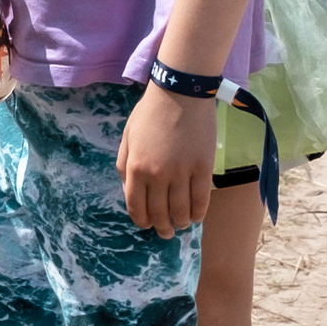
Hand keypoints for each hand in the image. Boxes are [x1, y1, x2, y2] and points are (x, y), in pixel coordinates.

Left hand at [118, 83, 215, 237]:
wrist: (180, 93)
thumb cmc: (150, 113)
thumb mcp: (127, 137)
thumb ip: (124, 165)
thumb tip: (128, 190)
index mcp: (135, 168)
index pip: (137, 207)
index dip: (142, 221)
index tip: (147, 225)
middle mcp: (157, 175)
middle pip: (160, 213)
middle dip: (162, 228)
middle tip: (166, 232)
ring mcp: (181, 173)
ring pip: (181, 211)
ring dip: (181, 223)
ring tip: (181, 225)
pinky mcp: (203, 168)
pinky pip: (201, 200)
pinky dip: (199, 213)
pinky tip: (196, 217)